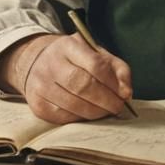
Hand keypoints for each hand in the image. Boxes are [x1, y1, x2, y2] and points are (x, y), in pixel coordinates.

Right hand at [0, 33, 133, 123]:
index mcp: (68, 46)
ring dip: (96, 112)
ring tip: (106, 111)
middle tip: (117, 107)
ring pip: (73, 105)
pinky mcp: (37, 104)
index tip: (124, 94)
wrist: (38, 64)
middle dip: (106, 100)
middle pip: (83, 86)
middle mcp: (51, 63)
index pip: (95, 65)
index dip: (112, 83)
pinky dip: (80, 119)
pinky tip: (88, 114)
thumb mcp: (97, 54)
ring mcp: (41, 84)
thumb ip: (118, 69)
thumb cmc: (75, 60)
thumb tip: (126, 93)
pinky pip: (63, 117)